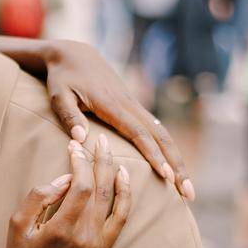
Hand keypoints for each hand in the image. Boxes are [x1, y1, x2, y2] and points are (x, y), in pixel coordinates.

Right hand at [4, 134, 131, 247]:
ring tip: (109, 150)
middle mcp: (84, 237)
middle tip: (98, 139)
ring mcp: (97, 244)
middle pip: (99, 189)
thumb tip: (65, 179)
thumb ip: (38, 197)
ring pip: (112, 199)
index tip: (73, 148)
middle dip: (99, 160)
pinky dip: (125, 195)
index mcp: (61, 230)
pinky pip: (121, 217)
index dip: (79, 164)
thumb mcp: (17, 224)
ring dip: (112, 171)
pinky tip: (123, 176)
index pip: (80, 187)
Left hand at [44, 39, 194, 201]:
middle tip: (189, 193)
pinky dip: (167, 149)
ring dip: (177, 160)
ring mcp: (134, 105)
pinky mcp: (133, 106)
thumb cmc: (62, 78)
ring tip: (187, 187)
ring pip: (163, 134)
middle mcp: (129, 105)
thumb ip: (69, 116)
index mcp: (112, 104)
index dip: (154, 155)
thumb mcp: (58, 95)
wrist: (73, 53)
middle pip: (161, 137)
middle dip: (177, 165)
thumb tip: (81, 139)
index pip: (139, 133)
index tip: (167, 176)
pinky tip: (174, 167)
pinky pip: (155, 130)